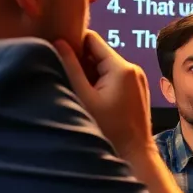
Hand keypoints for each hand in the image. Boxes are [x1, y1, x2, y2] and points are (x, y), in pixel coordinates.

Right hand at [54, 30, 152, 161]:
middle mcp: (132, 69)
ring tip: (75, 90)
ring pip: (104, 67)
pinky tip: (89, 98)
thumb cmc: (109, 129)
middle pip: (98, 54)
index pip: (92, 40)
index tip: (56, 52)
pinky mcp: (135, 90)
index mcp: (121, 67)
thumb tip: (58, 43)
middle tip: (62, 75)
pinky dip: (98, 83)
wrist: (135, 152)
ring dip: (88, 74)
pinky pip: (112, 78)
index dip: (72, 42)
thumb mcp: (84, 97)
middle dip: (79, 62)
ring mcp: (136, 79)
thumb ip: (70, 68)